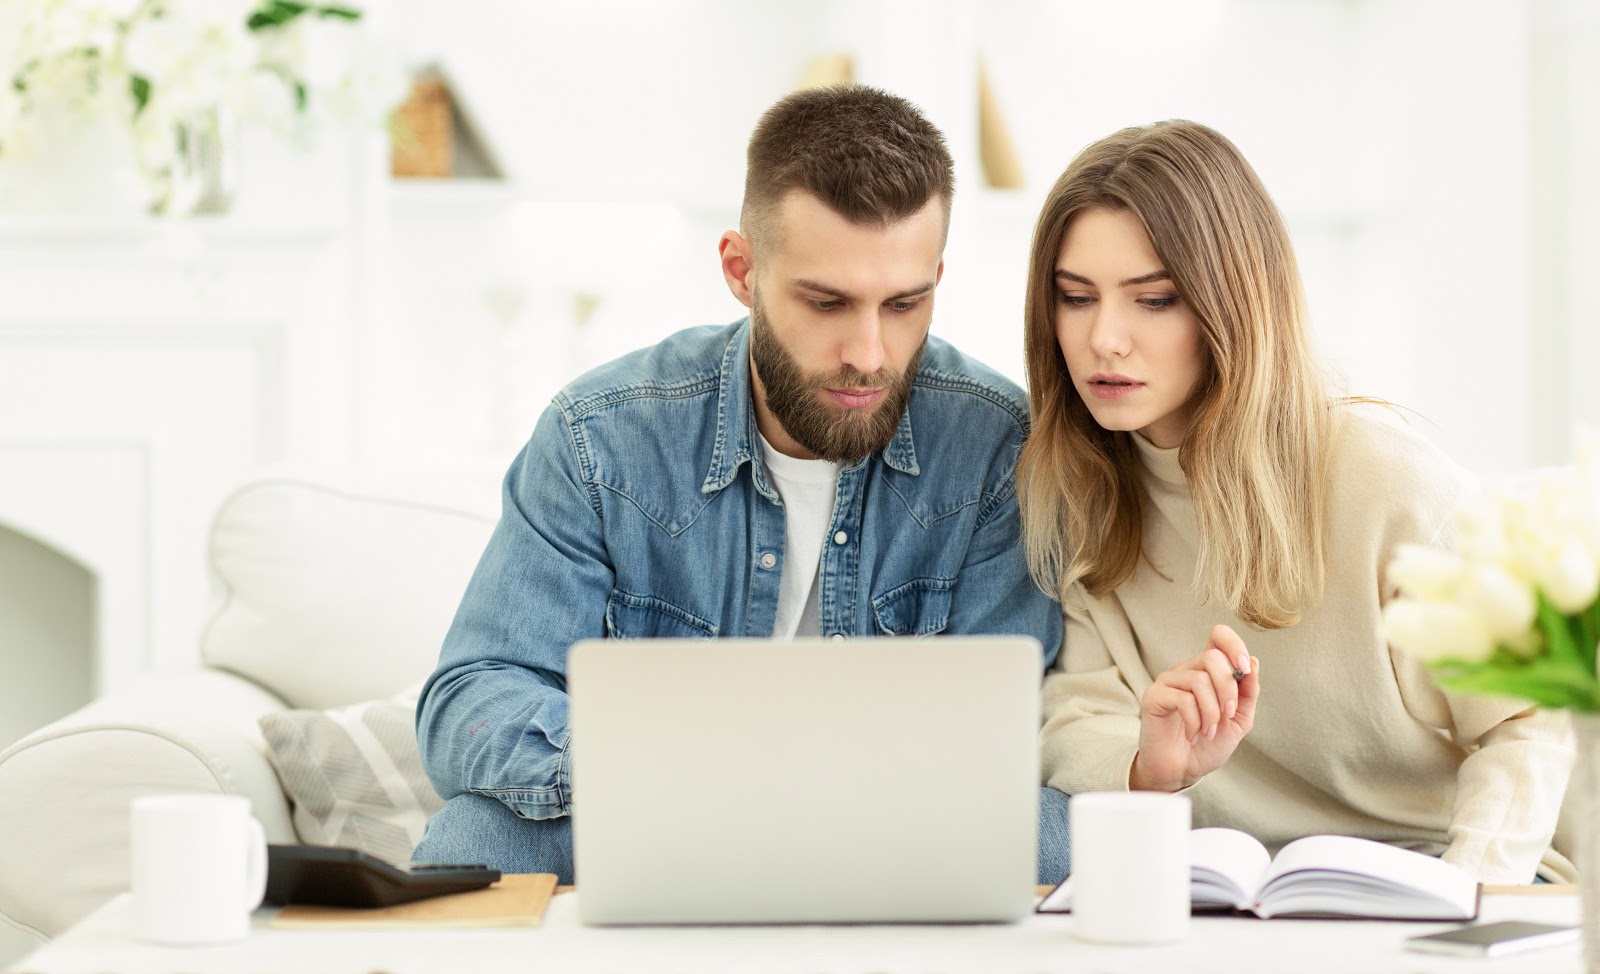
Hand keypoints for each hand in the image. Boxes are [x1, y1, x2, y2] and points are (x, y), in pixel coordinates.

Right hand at [1129, 625, 1259, 792]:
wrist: (1182, 771)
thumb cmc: (1208, 744)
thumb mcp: (1239, 719)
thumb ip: (1248, 692)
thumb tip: (1253, 662)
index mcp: (1208, 670)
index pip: (1218, 636)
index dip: (1234, 645)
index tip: (1244, 669)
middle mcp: (1187, 670)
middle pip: (1212, 658)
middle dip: (1228, 691)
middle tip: (1227, 715)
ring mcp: (1168, 681)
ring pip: (1199, 680)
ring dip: (1211, 713)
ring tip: (1208, 732)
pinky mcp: (1154, 696)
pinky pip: (1182, 699)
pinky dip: (1194, 722)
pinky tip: (1193, 735)